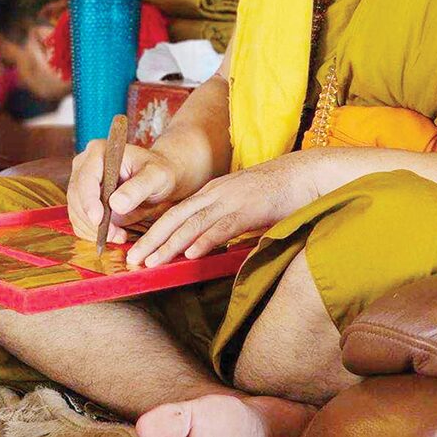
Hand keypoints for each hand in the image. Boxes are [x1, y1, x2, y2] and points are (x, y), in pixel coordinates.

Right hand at [68, 140, 183, 244]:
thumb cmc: (158, 173)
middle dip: (92, 220)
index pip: (86, 178)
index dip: (89, 201)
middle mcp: (84, 164)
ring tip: (119, 235)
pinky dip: (92, 233)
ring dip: (92, 230)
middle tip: (116, 235)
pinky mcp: (82, 200)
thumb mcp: (156, 177)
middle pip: (76, 197)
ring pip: (75, 211)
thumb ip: (138, 188)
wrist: (157, 180)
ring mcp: (81, 182)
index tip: (98, 220)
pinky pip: (79, 221)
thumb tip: (116, 205)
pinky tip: (114, 234)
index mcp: (99, 151)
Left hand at [125, 163, 301, 267]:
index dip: (155, 233)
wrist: (306, 175)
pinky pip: (223, 226)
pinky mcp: (249, 209)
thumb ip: (225, 224)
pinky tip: (190, 254)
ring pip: (192, 224)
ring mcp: (231, 200)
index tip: (139, 251)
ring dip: (169, 245)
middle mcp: (216, 194)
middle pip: (175, 217)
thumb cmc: (278, 194)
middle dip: (151, 240)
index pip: (175, 214)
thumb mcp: (244, 208)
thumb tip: (209, 247)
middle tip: (131, 260)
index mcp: (212, 193)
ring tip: (150, 262)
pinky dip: (205, 240)